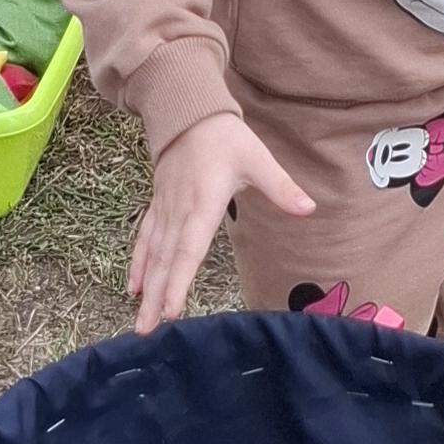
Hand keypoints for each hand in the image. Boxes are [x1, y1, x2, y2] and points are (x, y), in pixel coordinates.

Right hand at [129, 112, 313, 330]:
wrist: (189, 111)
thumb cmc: (225, 137)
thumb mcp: (257, 158)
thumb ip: (281, 186)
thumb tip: (310, 209)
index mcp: (202, 204)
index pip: (189, 249)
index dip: (179, 280)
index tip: (172, 309)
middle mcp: (179, 212)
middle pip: (166, 261)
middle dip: (156, 298)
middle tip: (146, 332)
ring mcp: (165, 210)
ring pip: (153, 254)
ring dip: (146, 288)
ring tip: (140, 322)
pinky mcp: (159, 206)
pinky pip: (145, 239)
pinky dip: (139, 264)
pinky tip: (134, 288)